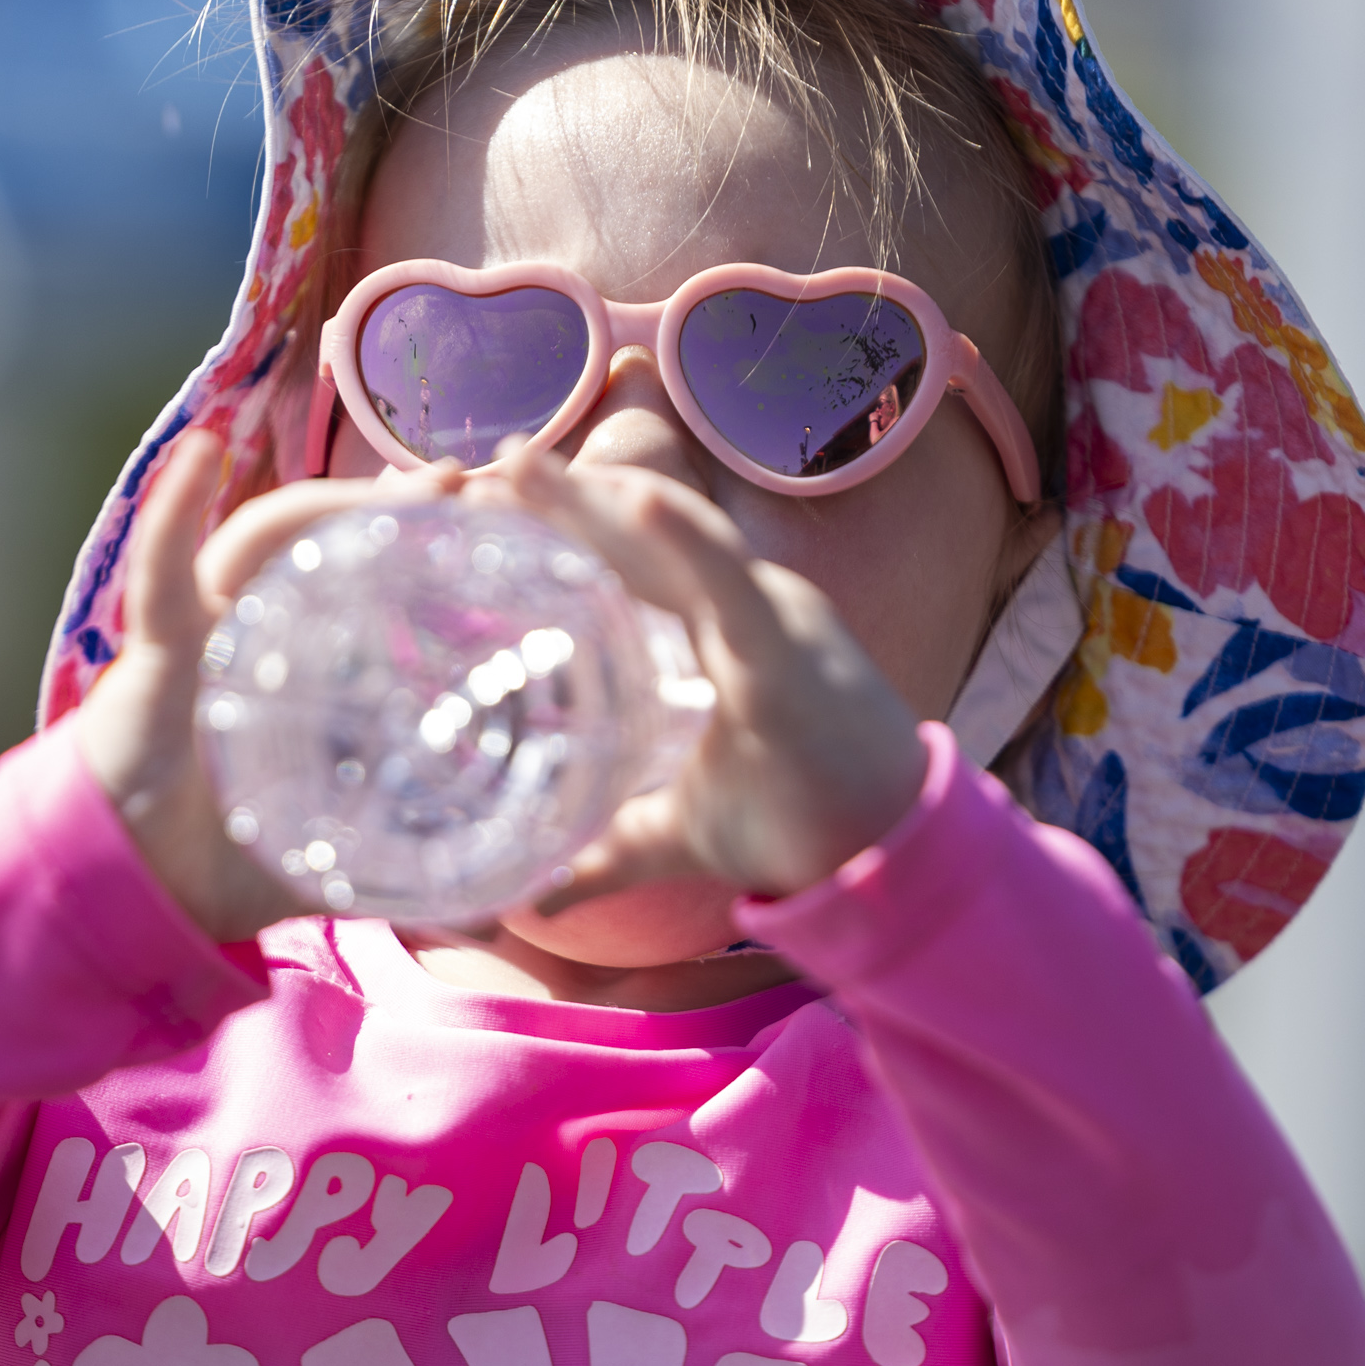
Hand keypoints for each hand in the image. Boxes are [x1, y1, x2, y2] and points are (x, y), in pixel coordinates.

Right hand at [71, 430, 468, 941]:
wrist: (137, 893)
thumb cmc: (224, 863)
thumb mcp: (335, 865)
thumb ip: (409, 884)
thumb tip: (501, 921)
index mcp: (305, 671)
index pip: (372, 588)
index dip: (425, 553)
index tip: (491, 523)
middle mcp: (260, 634)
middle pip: (332, 547)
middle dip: (394, 510)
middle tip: (465, 487)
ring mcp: (209, 632)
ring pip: (266, 540)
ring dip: (330, 501)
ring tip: (402, 482)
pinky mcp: (156, 649)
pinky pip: (162, 569)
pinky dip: (173, 511)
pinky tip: (199, 454)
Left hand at [485, 449, 930, 910]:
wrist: (884, 862)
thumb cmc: (797, 827)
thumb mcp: (672, 835)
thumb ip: (602, 855)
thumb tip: (532, 898)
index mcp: (711, 631)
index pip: (622, 564)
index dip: (558, 529)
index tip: (481, 506)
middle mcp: (738, 607)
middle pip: (636, 537)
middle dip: (562, 499)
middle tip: (483, 469)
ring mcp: (766, 618)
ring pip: (673, 538)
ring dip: (597, 499)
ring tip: (524, 467)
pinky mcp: (786, 652)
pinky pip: (734, 584)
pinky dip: (688, 540)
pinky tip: (639, 502)